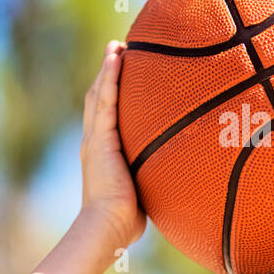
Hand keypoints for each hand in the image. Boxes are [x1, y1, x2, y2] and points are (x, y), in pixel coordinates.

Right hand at [80, 40, 146, 249]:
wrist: (107, 226)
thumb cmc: (125, 220)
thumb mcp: (142, 192)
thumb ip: (153, 180)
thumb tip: (178, 181)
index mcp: (102, 153)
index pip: (105, 116)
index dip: (110, 95)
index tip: (120, 78)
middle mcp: (94, 142)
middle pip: (98, 98)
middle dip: (107, 74)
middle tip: (117, 51)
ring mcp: (95, 138)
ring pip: (99, 94)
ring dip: (107, 68)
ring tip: (116, 46)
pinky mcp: (99, 139)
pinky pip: (105, 100)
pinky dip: (109, 77)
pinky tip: (115, 58)